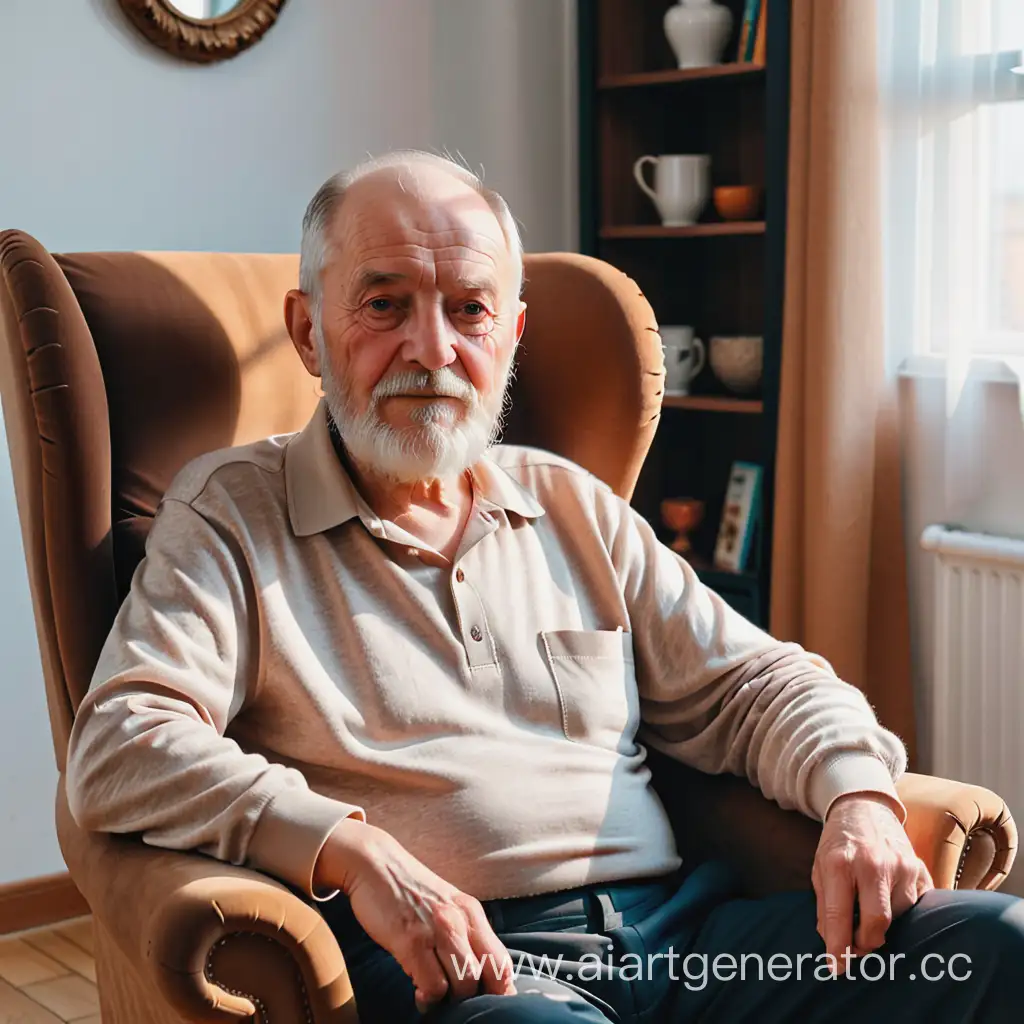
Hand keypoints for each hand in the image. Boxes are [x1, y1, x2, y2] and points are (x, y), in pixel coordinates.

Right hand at [315, 820, 516, 1012]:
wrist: (375, 863)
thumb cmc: (409, 890)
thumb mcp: (446, 906)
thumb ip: (463, 933)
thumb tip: (476, 972)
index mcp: (471, 912)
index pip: (501, 960)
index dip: (502, 989)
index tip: (493, 1004)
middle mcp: (459, 919)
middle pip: (487, 975)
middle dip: (474, 997)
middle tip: (457, 1001)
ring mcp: (436, 930)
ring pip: (464, 983)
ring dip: (451, 999)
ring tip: (436, 997)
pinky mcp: (411, 941)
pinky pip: (432, 985)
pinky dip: (429, 997)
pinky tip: (419, 992)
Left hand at [812, 793, 932, 964]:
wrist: (864, 808)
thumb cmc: (838, 842)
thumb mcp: (819, 868)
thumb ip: (824, 905)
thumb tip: (830, 940)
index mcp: (840, 863)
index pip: (840, 914)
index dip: (838, 945)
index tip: (837, 966)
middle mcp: (874, 863)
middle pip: (878, 922)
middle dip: (866, 942)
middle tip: (856, 946)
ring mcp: (902, 865)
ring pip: (900, 916)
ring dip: (884, 923)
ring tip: (870, 908)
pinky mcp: (921, 868)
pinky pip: (919, 906)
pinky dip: (904, 912)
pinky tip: (890, 900)